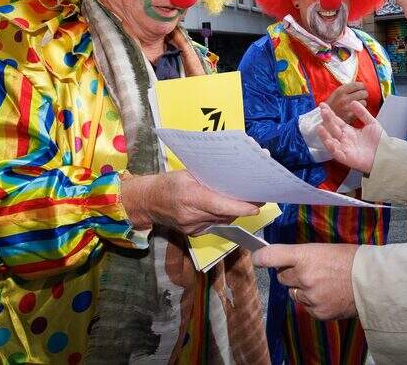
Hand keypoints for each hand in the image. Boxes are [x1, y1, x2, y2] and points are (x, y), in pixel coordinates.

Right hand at [121, 170, 259, 234]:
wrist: (146, 202)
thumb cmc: (167, 183)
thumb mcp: (187, 173)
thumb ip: (208, 178)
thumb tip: (233, 177)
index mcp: (189, 197)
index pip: (219, 205)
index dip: (240, 207)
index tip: (256, 206)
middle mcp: (191, 216)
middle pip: (224, 213)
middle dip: (242, 206)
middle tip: (260, 196)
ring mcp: (192, 227)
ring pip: (222, 220)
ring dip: (235, 211)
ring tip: (249, 200)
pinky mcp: (193, 233)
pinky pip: (215, 224)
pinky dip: (224, 216)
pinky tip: (231, 207)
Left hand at [252, 243, 358, 320]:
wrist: (373, 281)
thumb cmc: (351, 260)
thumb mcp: (324, 249)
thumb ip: (302, 256)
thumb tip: (284, 261)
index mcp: (306, 255)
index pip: (271, 256)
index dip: (261, 257)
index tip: (257, 258)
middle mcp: (304, 276)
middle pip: (282, 277)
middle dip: (290, 274)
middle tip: (307, 270)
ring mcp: (310, 296)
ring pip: (293, 293)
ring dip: (302, 289)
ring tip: (323, 283)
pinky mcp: (318, 312)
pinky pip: (306, 306)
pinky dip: (314, 302)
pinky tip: (328, 295)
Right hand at [317, 101, 382, 173]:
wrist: (386, 154)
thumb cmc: (379, 141)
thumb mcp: (371, 123)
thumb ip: (362, 113)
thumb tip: (352, 102)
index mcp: (349, 131)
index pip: (336, 121)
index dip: (330, 113)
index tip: (323, 105)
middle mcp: (344, 139)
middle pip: (333, 129)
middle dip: (327, 121)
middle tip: (323, 111)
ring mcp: (344, 148)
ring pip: (331, 141)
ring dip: (324, 135)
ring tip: (319, 127)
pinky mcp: (346, 158)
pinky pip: (336, 153)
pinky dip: (331, 148)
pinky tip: (328, 141)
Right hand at [324, 82, 367, 122]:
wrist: (325, 119)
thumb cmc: (331, 106)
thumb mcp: (335, 94)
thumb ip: (346, 89)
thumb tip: (359, 85)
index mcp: (340, 91)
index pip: (358, 84)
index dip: (361, 86)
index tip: (361, 88)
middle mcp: (344, 98)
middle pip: (363, 93)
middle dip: (363, 95)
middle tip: (360, 97)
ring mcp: (348, 107)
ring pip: (364, 101)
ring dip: (362, 103)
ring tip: (357, 104)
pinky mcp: (350, 115)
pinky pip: (361, 110)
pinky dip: (360, 110)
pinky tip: (356, 110)